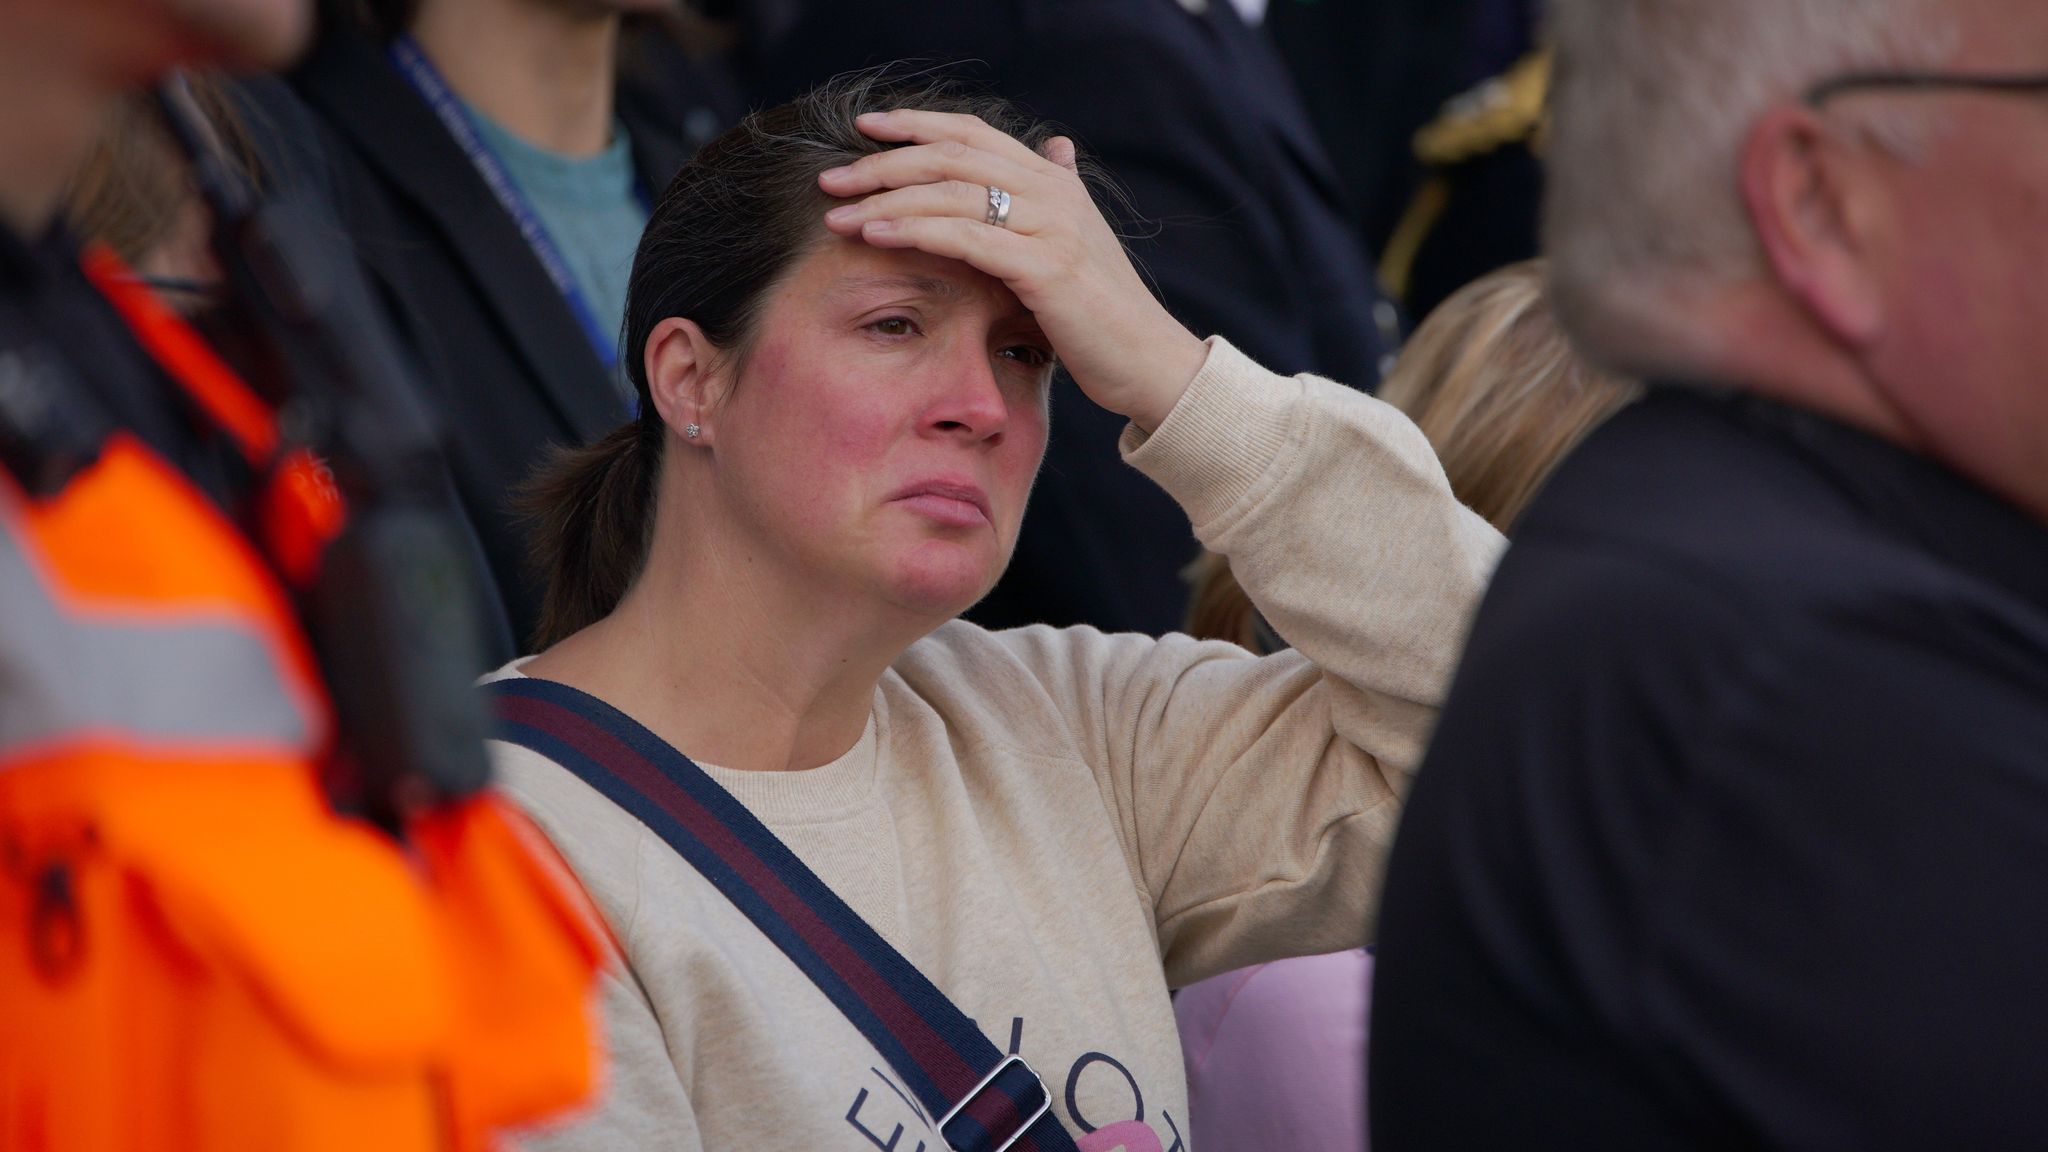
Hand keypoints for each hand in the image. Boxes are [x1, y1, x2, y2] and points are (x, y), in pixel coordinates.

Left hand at [820, 110, 1209, 433]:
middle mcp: (1054, 192)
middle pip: (953, 155)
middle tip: (831, 177)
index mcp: (1055, 181)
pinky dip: (915, 229)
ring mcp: (1053, 225)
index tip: (864, 128)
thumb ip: (1060, 194)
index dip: (917, 124)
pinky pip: (967, 236)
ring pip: (953, 191)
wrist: (1149, 361)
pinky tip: (876, 233)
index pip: (974, 133)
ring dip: (887, 197)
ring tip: (839, 212)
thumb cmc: (1104, 313)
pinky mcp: (1046, 266)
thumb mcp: (1078, 243)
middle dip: (884, 162)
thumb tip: (1058, 147)